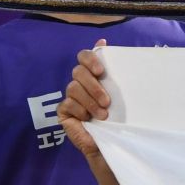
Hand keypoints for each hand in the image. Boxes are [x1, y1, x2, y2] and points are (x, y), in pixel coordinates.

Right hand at [57, 42, 111, 158]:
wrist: (112, 143)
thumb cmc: (119, 117)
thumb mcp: (121, 94)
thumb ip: (114, 71)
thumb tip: (103, 41)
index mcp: (94, 75)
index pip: (84, 56)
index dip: (90, 59)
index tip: (102, 71)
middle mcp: (80, 82)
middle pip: (78, 71)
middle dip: (94, 86)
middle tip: (107, 101)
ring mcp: (70, 96)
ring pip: (73, 87)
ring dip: (90, 101)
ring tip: (103, 115)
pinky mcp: (63, 110)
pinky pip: (68, 103)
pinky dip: (81, 110)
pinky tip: (88, 119)